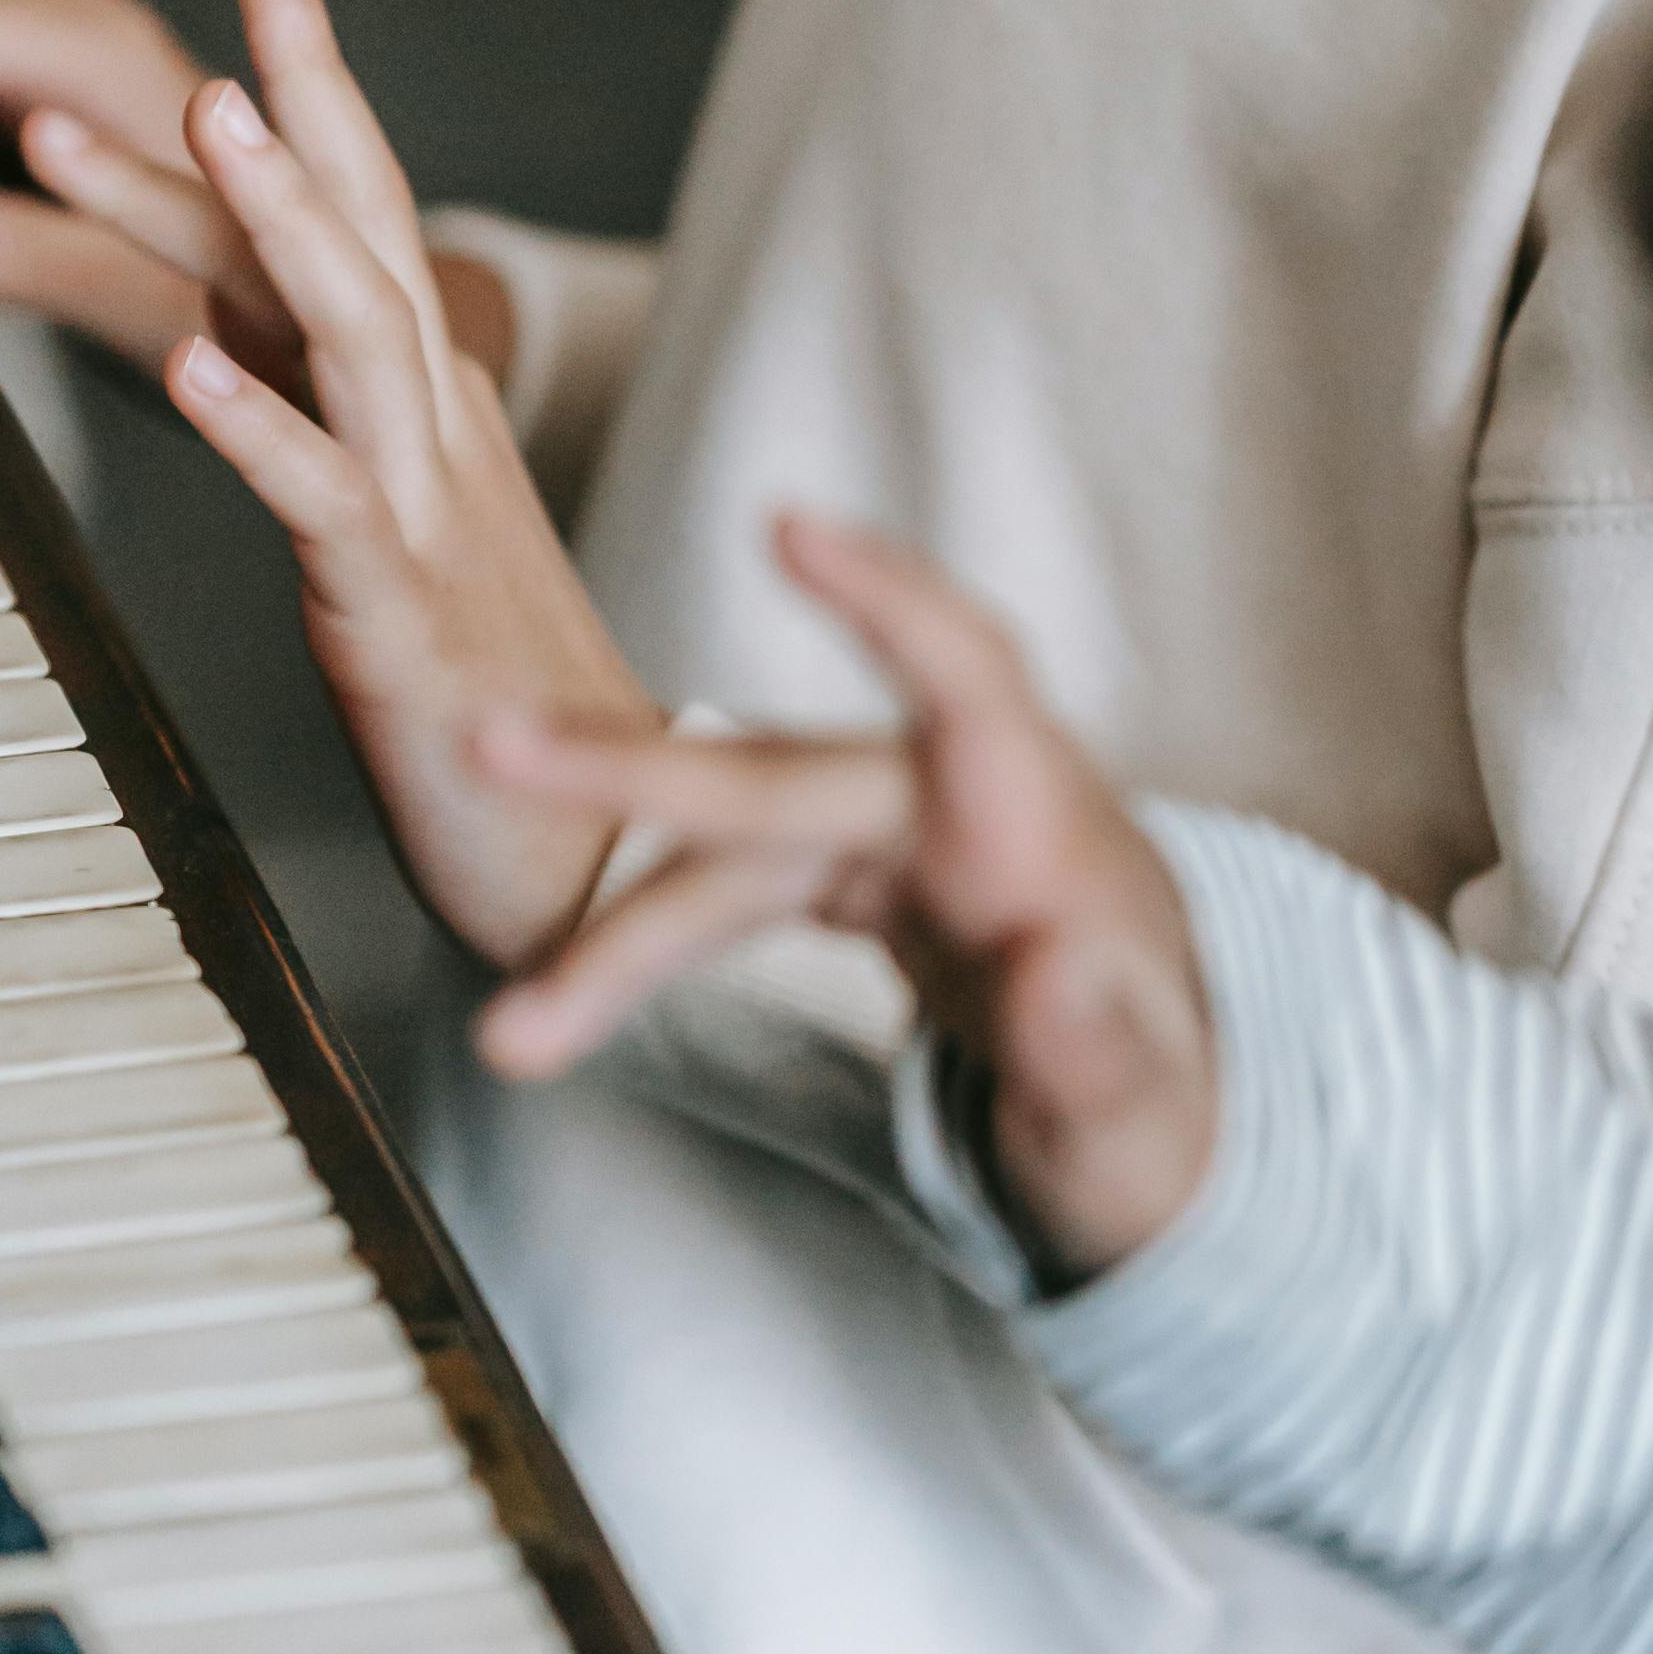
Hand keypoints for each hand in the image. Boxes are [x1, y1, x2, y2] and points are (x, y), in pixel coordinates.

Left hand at [147, 0, 651, 962]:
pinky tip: (193, 366)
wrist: (601, 855)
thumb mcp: (403, 540)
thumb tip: (238, 334)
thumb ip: (330, 426)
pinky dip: (260, 427)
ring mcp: (429, 515)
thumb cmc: (497, 710)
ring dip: (275, 215)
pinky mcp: (401, 615)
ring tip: (206, 112)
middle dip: (305, 86)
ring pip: (350, 332)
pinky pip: (326, 505)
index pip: (372, 207)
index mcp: (435, 410)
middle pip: (370, 226)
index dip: (320, 76)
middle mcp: (440, 434)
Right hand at [468, 516, 1219, 1279]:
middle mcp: (958, 808)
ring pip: (729, 860)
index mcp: (1045, 836)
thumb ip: (1108, 1053)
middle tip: (496, 748)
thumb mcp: (1146, 1123)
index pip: (971, 686)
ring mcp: (896, 837)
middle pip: (785, 781)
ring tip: (516, 1033)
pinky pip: (727, 894)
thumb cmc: (1155, 1108)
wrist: (1148, 1107)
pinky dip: (643, 955)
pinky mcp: (853, 874)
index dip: (883, 602)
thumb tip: (1062, 977)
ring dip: (619, 940)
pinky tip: (556, 1006)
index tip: (790, 530)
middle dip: (634, 773)